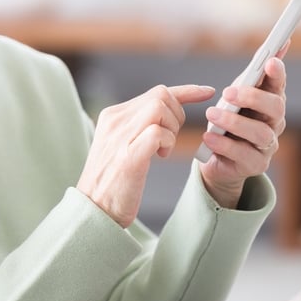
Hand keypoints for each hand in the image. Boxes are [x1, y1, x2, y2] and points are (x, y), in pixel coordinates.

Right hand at [77, 84, 215, 227]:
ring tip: (163, 150)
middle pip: (160, 96)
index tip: (207, 92)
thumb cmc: (113, 181)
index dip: (186, 91)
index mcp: (113, 115)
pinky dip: (167, 142)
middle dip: (178, 115)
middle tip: (171, 140)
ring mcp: (120, 137)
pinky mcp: (128, 156)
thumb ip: (139, 126)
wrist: (94, 210)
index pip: (155, 92)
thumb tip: (167, 112)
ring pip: (159, 108)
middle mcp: (115, 120)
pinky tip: (160, 156)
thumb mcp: (122, 144)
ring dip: (172, 129)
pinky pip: (157, 133)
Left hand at [199, 43, 288, 207]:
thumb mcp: (237, 94)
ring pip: (261, 134)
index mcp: (272, 103)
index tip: (269, 62)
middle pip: (276, 109)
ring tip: (212, 114)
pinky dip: (224, 144)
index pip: (279, 86)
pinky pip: (243, 155)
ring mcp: (267, 146)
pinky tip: (209, 137)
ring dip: (235, 122)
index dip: (278, 74)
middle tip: (228, 92)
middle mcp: (274, 124)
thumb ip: (254, 74)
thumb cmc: (231, 118)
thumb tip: (279, 44)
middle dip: (254, 97)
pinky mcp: (254, 165)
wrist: (218, 156)